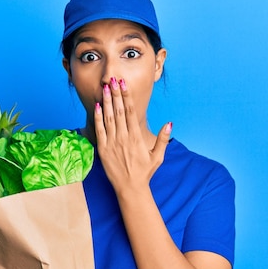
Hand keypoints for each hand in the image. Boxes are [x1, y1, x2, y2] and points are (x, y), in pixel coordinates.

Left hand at [94, 77, 171, 193]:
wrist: (130, 188)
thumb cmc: (145, 172)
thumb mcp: (158, 156)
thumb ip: (163, 139)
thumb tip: (170, 123)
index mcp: (136, 138)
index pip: (130, 112)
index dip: (126, 97)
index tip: (124, 85)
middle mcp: (124, 138)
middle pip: (118, 111)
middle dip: (116, 94)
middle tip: (113, 80)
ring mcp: (112, 143)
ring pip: (109, 118)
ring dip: (107, 102)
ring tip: (105, 88)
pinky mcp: (103, 150)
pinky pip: (100, 130)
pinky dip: (98, 118)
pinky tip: (98, 106)